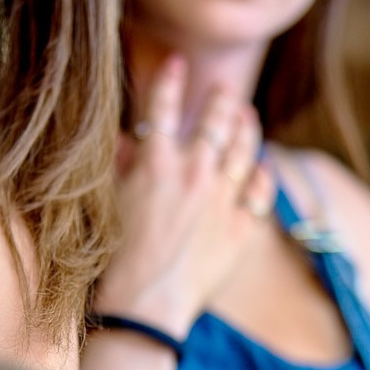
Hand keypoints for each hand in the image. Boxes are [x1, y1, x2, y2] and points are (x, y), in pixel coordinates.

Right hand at [93, 56, 273, 337]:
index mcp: (155, 164)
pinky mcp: (242, 229)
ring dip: (248, 128)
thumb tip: (126, 142)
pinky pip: (261, 192)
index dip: (170, 81)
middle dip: (221, 100)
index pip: (164, 109)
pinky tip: (263, 167)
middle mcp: (194, 173)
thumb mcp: (106, 204)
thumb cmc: (112, 261)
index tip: (177, 62)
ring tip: (248, 115)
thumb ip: (119, 167)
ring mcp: (222, 200)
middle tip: (225, 89)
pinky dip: (263, 176)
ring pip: (245, 151)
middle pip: (215, 123)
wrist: (143, 307)